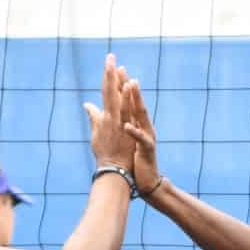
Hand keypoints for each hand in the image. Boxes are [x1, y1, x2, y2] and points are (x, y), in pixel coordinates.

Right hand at [85, 53, 134, 168]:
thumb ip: (94, 117)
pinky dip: (125, 98)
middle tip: (110, 55)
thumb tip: (87, 105)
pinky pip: (125, 110)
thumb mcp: (96, 132)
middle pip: (109, 91)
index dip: (107, 76)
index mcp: (105, 115)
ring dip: (117, 82)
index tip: (109, 61)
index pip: (106, 91)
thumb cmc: (105, 152)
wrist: (112, 169)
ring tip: (119, 67)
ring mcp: (116, 122)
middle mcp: (110, 116)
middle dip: (109, 73)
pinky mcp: (122, 128)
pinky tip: (127, 87)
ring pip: (117, 98)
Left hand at [120, 77, 162, 195]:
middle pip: (135, 103)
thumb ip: (115, 124)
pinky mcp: (147, 150)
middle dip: (129, 85)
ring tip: (131, 85)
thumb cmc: (133, 160)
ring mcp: (146, 136)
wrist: (146, 181)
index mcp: (135, 124)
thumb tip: (103, 111)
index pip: (127, 101)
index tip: (116, 68)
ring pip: (141, 115)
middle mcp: (143, 126)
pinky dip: (134, 132)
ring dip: (136, 100)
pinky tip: (126, 125)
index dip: (122, 85)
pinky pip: (140, 139)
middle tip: (123, 69)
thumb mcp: (123, 139)